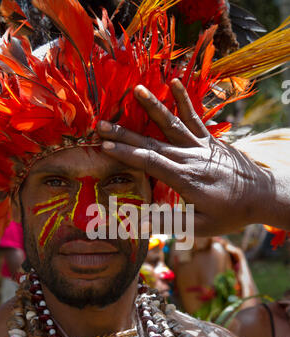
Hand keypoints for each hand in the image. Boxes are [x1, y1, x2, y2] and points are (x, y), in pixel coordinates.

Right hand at [97, 79, 276, 236]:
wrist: (261, 196)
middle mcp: (190, 158)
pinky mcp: (210, 141)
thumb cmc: (230, 214)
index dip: (126, 153)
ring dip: (152, 107)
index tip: (105, 146)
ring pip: (171, 125)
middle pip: (152, 143)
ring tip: (136, 90)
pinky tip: (174, 83)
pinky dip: (184, 100)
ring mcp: (201, 146)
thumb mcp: (201, 226)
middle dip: (125, 133)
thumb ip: (171, 222)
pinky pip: (195, 118)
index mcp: (185, 179)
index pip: (150, 162)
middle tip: (101, 124)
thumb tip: (140, 223)